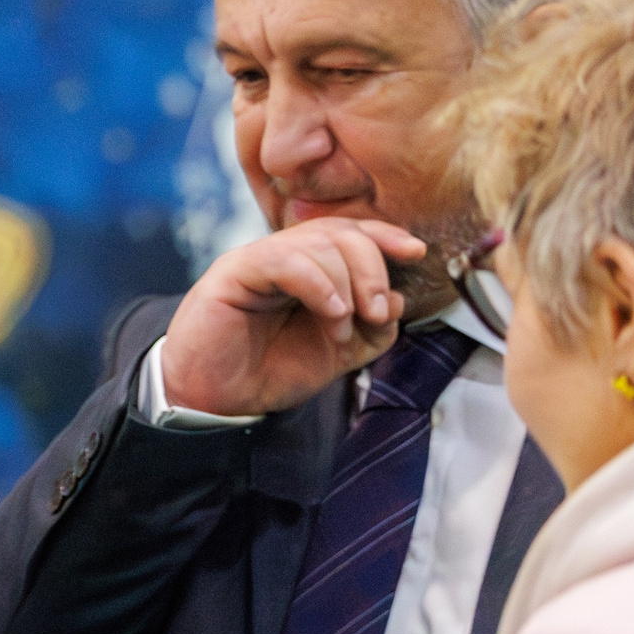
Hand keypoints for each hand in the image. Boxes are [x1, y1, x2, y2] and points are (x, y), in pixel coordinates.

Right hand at [159, 217, 424, 415]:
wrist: (217, 401)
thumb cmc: (268, 373)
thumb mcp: (338, 355)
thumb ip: (372, 329)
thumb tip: (398, 299)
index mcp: (307, 269)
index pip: (350, 233)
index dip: (386, 236)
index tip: (416, 253)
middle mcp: (282, 257)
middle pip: (341, 232)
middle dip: (373, 268)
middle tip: (378, 311)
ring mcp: (256, 261)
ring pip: (318, 243)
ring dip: (347, 284)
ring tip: (343, 328)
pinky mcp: (232, 273)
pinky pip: (285, 260)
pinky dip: (319, 284)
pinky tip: (331, 313)